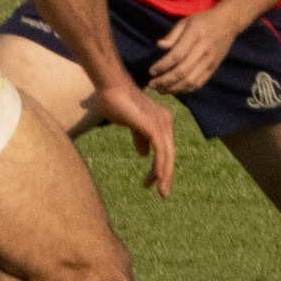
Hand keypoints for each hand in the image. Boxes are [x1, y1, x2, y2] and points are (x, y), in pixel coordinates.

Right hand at [92, 78, 174, 197]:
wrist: (111, 87)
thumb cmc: (116, 102)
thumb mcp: (131, 124)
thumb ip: (140, 137)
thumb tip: (144, 155)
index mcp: (161, 122)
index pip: (165, 150)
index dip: (160, 167)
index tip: (151, 183)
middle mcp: (165, 122)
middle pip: (170, 154)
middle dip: (166, 175)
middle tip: (162, 193)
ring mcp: (161, 123)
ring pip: (167, 154)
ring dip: (164, 175)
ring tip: (160, 191)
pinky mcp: (153, 125)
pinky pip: (160, 149)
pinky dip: (160, 165)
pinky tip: (157, 177)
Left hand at [148, 7, 246, 95]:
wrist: (228, 23)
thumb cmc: (202, 21)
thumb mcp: (185, 21)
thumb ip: (172, 35)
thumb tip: (159, 46)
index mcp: (194, 36)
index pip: (177, 56)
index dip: (162, 66)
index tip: (151, 71)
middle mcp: (203, 50)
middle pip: (182, 71)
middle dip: (165, 81)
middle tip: (152, 85)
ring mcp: (210, 61)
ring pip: (191, 81)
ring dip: (174, 89)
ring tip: (160, 90)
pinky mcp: (214, 68)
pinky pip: (199, 83)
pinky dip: (186, 89)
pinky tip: (175, 90)